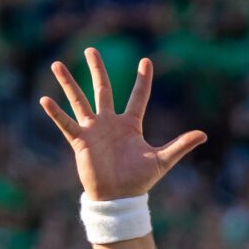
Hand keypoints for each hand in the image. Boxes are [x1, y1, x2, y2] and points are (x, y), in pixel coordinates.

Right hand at [39, 49, 206, 200]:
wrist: (118, 198)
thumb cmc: (139, 180)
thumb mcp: (162, 160)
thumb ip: (181, 145)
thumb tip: (203, 134)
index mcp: (130, 124)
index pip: (138, 97)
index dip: (142, 80)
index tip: (146, 62)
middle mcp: (110, 122)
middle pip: (102, 89)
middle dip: (97, 69)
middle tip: (91, 49)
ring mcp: (93, 130)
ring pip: (79, 101)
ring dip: (68, 83)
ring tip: (56, 65)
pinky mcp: (80, 141)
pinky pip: (66, 124)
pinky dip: (56, 113)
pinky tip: (44, 100)